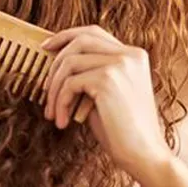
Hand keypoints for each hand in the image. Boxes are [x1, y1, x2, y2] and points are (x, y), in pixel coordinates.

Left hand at [40, 25, 172, 172]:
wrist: (144, 153)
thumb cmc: (124, 130)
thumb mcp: (108, 94)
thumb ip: (92, 73)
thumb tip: (57, 63)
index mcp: (135, 56)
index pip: (94, 33)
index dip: (67, 36)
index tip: (46, 48)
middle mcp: (130, 55)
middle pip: (80, 40)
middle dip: (55, 60)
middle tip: (43, 87)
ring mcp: (120, 64)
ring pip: (70, 62)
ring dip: (55, 89)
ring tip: (53, 113)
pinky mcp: (107, 79)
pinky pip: (70, 83)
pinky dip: (60, 103)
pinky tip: (63, 122)